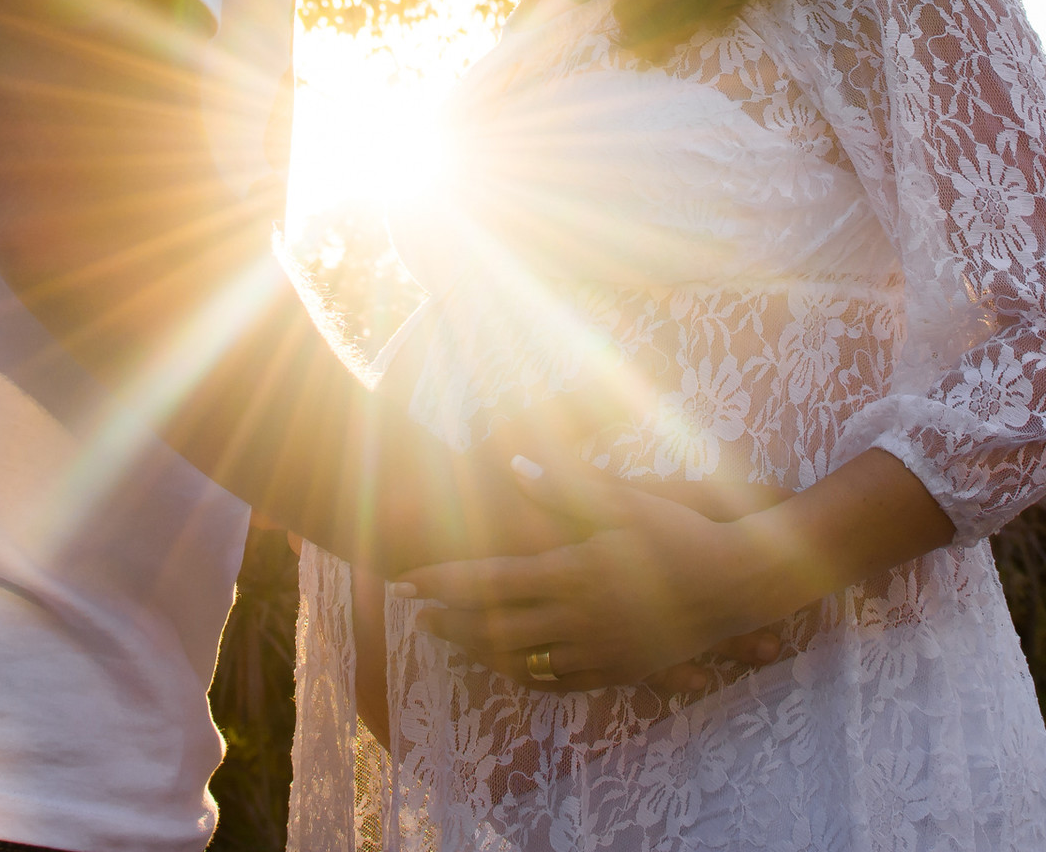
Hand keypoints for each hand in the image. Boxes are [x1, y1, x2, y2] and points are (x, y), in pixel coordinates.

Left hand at [394, 456, 781, 691]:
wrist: (737, 585)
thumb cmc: (680, 534)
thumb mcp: (622, 502)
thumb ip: (563, 486)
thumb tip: (514, 464)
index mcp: (573, 571)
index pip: (492, 581)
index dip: (446, 582)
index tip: (410, 580)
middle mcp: (579, 618)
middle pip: (496, 627)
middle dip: (450, 621)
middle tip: (414, 616)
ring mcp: (599, 651)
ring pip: (521, 661)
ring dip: (479, 651)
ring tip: (449, 641)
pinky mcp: (619, 672)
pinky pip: (560, 683)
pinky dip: (526, 675)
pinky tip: (510, 667)